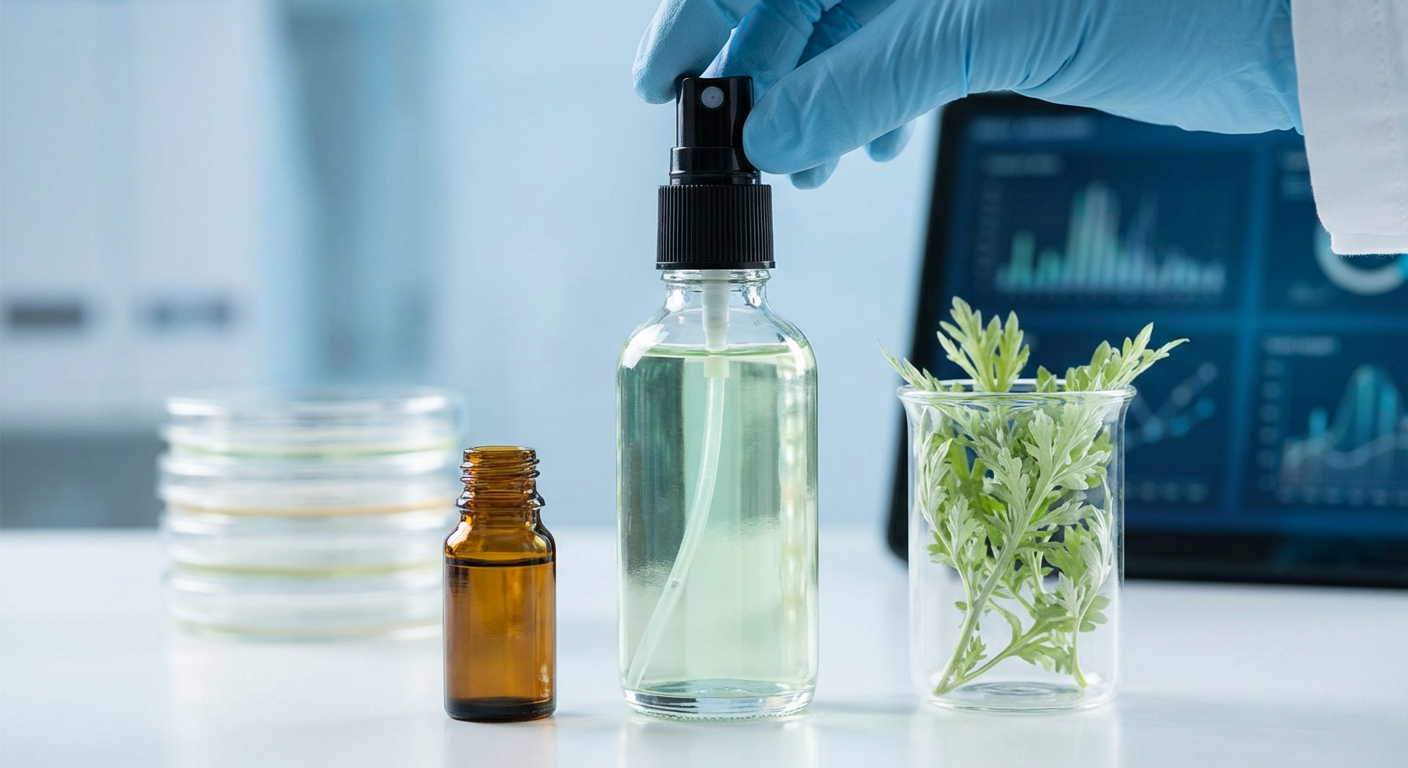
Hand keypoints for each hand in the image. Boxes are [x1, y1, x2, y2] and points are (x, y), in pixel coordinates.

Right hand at [634, 0, 1299, 187]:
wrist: (1288, 26)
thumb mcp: (1002, 26)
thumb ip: (874, 74)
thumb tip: (772, 136)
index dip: (711, 11)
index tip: (666, 80)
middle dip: (760, 65)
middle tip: (727, 140)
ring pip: (851, 27)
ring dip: (814, 97)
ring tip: (801, 166)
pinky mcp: (997, 12)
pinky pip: (903, 52)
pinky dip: (873, 103)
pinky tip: (868, 150)